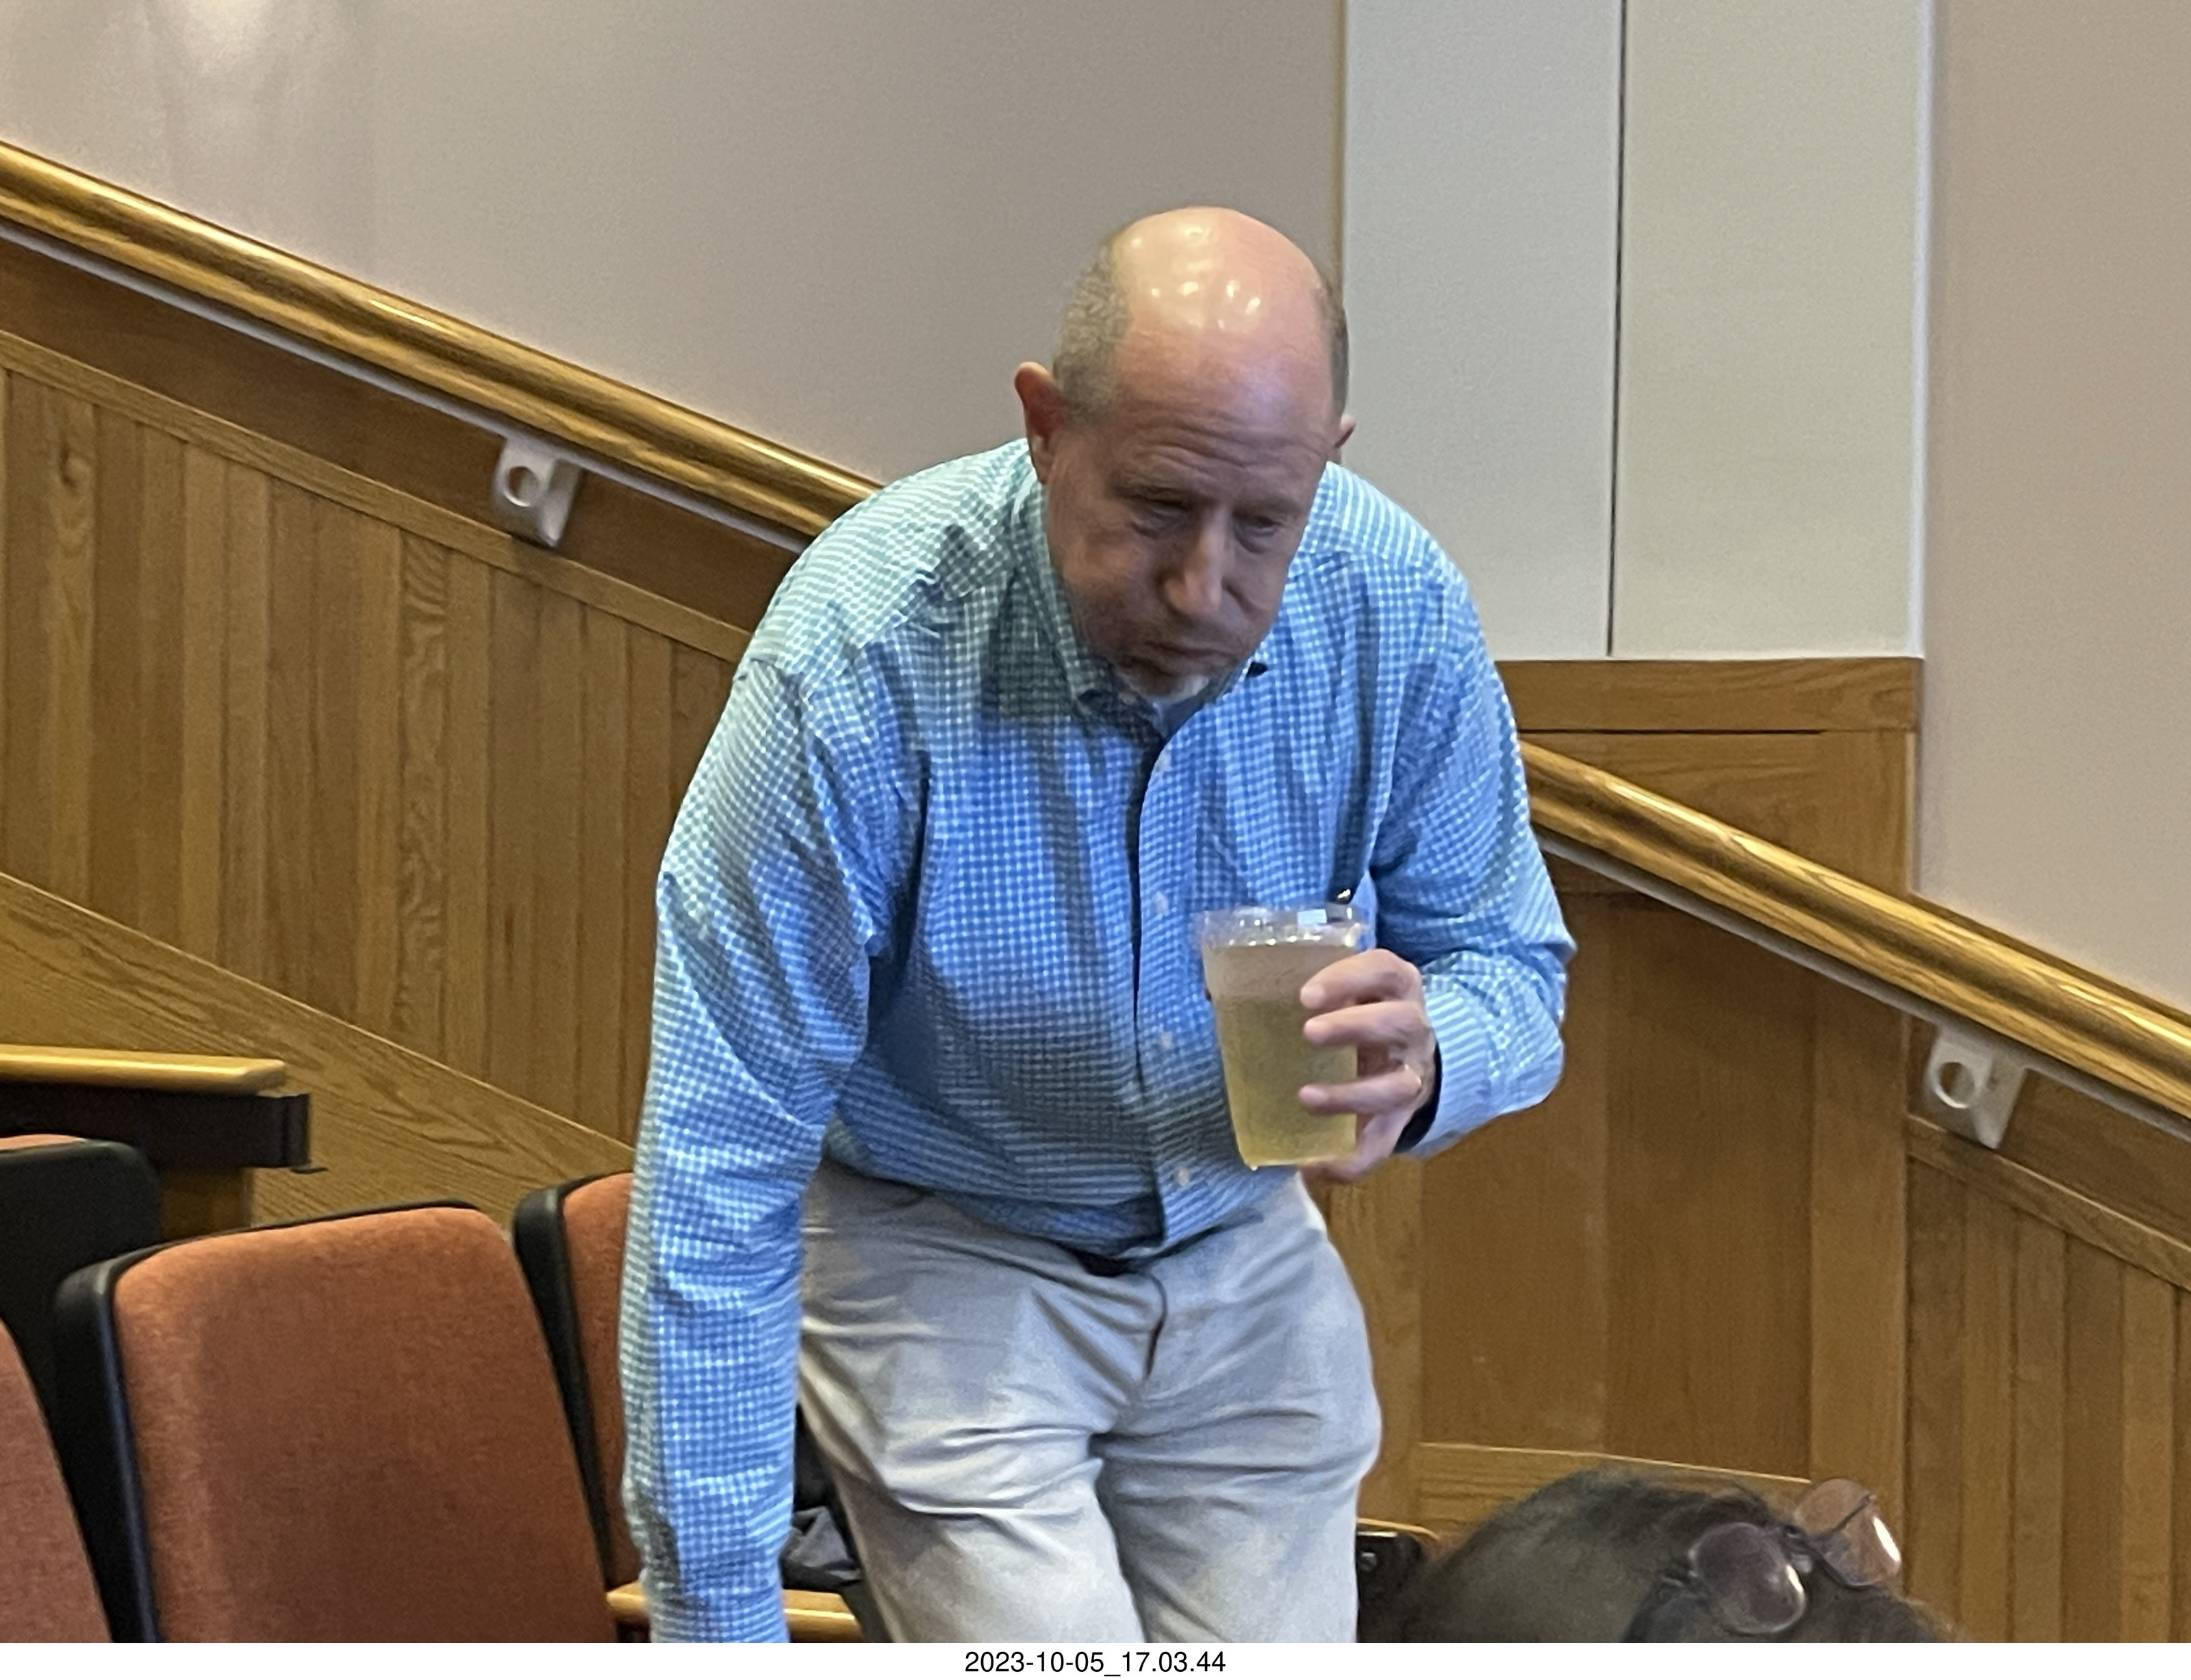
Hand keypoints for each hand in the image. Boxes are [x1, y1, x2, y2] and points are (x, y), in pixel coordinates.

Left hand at [1294, 949, 1436, 1185]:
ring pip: (1400, 1086)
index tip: (1306, 995)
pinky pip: (1382, 1145)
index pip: (1384, 970)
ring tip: (1306, 1097)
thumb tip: (1212, 991)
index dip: (1350, 978)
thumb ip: (1288, 986)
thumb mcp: (1335, 991)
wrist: (1400, 1055)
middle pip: (1401, 1023)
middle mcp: (1412, 1029)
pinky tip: (1312, 1165)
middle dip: (1355, 1026)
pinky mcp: (1399, 1120)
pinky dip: (1350, 1160)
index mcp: (1394, 987)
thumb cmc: (1352, 1012)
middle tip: (1308, 1033)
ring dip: (1353, 1093)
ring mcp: (1411, 1076)